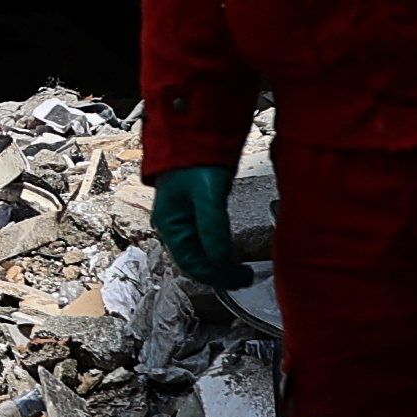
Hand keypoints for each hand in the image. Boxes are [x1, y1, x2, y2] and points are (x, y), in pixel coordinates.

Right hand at [149, 166, 240, 288]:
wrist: (191, 137)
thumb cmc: (194, 162)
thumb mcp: (207, 194)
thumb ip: (213, 227)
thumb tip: (220, 260)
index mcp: (170, 226)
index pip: (192, 264)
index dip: (217, 276)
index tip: (242, 280)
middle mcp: (173, 228)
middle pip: (195, 263)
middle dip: (219, 274)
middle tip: (246, 278)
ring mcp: (183, 222)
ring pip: (200, 254)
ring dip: (220, 265)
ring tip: (241, 270)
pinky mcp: (194, 215)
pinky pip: (205, 242)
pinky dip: (219, 252)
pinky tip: (232, 253)